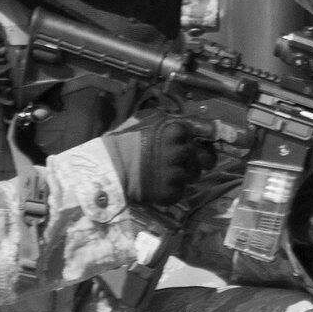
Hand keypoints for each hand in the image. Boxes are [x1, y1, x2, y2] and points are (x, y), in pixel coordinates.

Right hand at [102, 115, 218, 207]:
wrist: (108, 168)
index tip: (191, 145)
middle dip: (193, 160)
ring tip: (164, 173)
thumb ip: (170, 120)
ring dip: (183, 175)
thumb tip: (188, 122)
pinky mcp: (171, 193)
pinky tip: (157, 184)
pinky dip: (171, 190)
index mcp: (177, 130)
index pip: (204, 134)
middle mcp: (182, 151)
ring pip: (193, 176)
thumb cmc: (124, 140)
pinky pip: (180, 192)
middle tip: (177, 162)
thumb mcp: (147, 119)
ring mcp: (177, 173)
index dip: (198, 140)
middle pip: (204, 159)